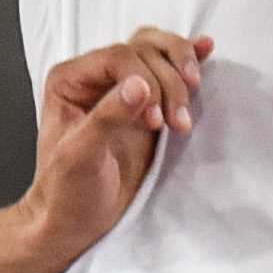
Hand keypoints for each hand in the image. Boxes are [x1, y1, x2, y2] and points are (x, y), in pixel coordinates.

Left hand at [24, 30, 210, 262]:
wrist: (74, 222)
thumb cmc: (66, 194)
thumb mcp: (79, 159)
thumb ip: (106, 119)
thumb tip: (139, 85)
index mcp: (70, 80)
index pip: (118, 56)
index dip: (144, 80)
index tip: (155, 122)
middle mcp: (95, 77)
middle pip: (144, 50)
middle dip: (169, 81)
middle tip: (178, 122)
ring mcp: (122, 89)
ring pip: (158, 54)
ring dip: (182, 73)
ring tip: (192, 99)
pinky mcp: (145, 106)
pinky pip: (167, 71)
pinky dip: (189, 59)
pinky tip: (207, 50)